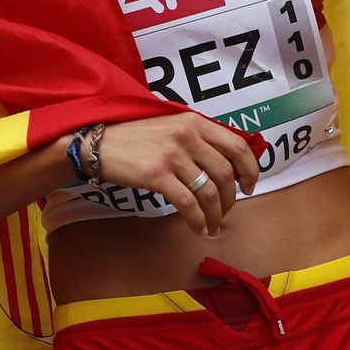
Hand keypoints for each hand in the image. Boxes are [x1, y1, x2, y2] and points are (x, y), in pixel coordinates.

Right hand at [94, 113, 260, 237]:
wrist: (98, 144)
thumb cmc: (134, 138)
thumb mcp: (170, 126)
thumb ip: (196, 138)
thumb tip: (226, 165)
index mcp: (194, 121)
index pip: (238, 145)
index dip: (250, 169)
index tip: (249, 186)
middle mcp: (187, 135)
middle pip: (225, 173)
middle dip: (231, 199)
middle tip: (226, 211)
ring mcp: (172, 154)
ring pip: (209, 192)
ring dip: (215, 215)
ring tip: (211, 225)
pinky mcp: (157, 174)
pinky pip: (188, 203)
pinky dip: (197, 220)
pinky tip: (197, 228)